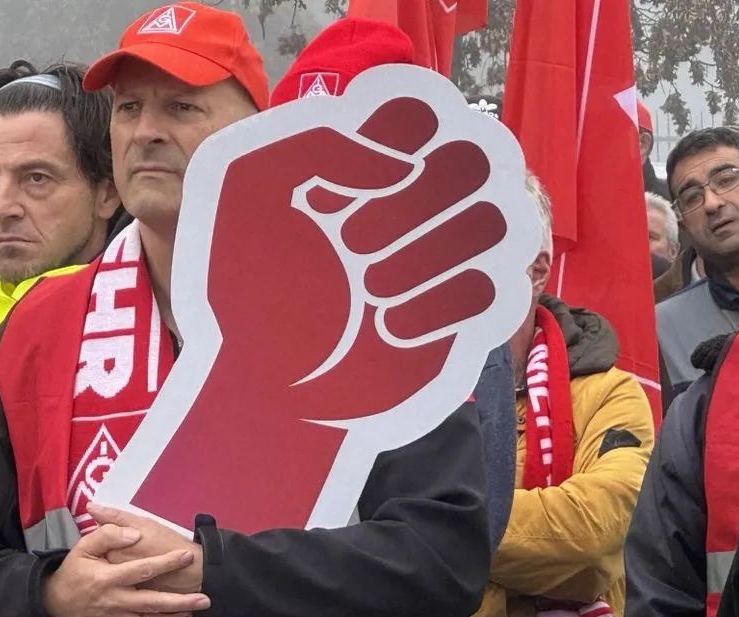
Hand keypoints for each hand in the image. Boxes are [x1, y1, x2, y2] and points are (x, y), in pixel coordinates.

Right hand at [41, 522, 208, 616]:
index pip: (141, 570)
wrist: (55, 606)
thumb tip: (134, 534)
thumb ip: (107, 535)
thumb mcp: (83, 548)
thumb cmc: (73, 573)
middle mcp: (116, 601)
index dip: (165, 563)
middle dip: (180, 601)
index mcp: (107, 578)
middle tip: (205, 597)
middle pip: (152, 602)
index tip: (186, 555)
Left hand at [110, 71, 536, 534]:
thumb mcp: (255, 188)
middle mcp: (410, 203)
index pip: (421, 114)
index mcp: (363, 163)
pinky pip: (487, 287)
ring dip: (427, 252)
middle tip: (351, 241)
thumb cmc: (248, 284)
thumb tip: (404, 167)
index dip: (403, 134)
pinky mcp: (454, 317)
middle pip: (472, 160)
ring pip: (491, 220)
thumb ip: (323, 148)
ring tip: (367, 286)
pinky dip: (436, 306)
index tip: (352, 179)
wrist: (260, 379)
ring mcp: (438, 258)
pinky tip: (387, 326)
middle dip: (416, 199)